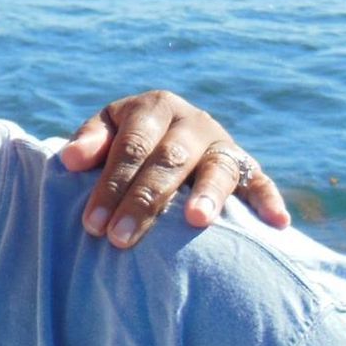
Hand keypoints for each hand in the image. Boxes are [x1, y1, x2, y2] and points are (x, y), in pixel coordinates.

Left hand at [58, 91, 289, 247]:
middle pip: (169, 159)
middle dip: (144, 200)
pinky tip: (277, 224)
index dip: (110, 185)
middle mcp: (193, 121)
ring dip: (208, 194)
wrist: (169, 134)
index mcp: (154, 107)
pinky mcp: (248, 165)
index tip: (92, 225)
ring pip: (217, 167)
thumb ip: (89, 141)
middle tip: (120, 238)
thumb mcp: (106, 131)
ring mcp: (223, 143)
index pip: (131, 147)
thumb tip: (68, 160)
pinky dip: (269, 200)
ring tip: (196, 222)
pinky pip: (261, 181)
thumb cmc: (127, 142)